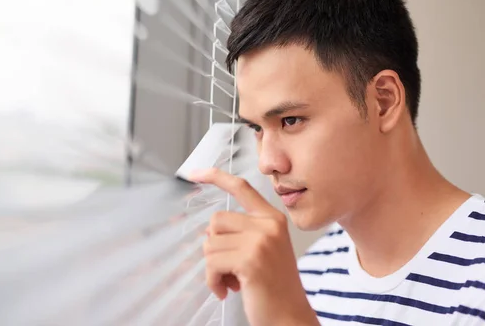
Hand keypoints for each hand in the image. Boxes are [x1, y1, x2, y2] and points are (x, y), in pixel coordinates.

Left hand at [189, 168, 318, 325]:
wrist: (289, 317)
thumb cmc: (274, 287)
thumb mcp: (265, 250)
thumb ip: (244, 232)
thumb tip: (209, 231)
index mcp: (273, 218)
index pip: (241, 188)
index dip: (216, 177)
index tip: (194, 173)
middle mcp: (268, 225)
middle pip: (216, 221)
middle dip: (215, 247)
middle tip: (231, 269)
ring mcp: (260, 241)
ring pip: (210, 244)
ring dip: (214, 268)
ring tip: (233, 280)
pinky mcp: (250, 260)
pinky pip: (211, 263)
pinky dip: (213, 281)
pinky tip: (227, 290)